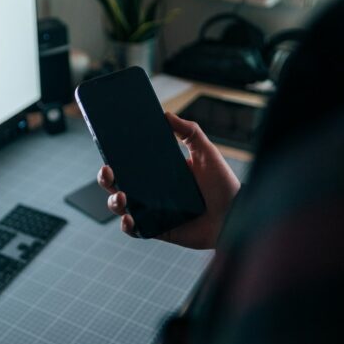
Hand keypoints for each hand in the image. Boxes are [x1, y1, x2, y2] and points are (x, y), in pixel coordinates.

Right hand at [98, 112, 240, 248]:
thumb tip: (166, 114)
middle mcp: (152, 191)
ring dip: (113, 202)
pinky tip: (128, 219)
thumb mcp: (206, 152)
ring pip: (122, 207)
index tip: (108, 150)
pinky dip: (127, 226)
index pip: (130, 164)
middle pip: (119, 184)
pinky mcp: (158, 230)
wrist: (236, 216)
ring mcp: (153, 211)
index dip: (115, 158)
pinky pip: (135, 230)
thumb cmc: (223, 185)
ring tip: (121, 197)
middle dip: (106, 179)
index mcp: (160, 172)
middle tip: (108, 171)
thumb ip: (189, 131)